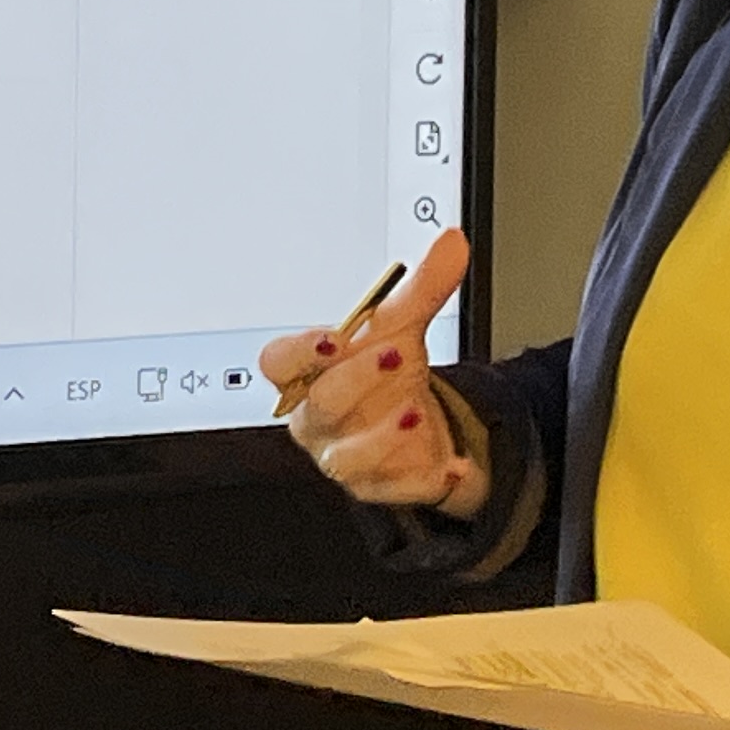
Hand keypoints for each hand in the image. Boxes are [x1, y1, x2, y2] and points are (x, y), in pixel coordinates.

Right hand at [256, 230, 482, 517]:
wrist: (416, 424)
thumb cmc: (387, 374)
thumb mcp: (403, 326)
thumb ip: (422, 286)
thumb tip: (452, 241)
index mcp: (306, 374)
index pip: (277, 363)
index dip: (299, 351)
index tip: (332, 337)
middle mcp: (316, 417)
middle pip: (319, 405)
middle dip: (355, 379)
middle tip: (394, 355)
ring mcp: (341, 455)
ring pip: (344, 457)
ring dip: (381, 437)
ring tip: (414, 413)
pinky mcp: (373, 487)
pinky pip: (391, 488)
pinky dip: (422, 477)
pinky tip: (449, 463)